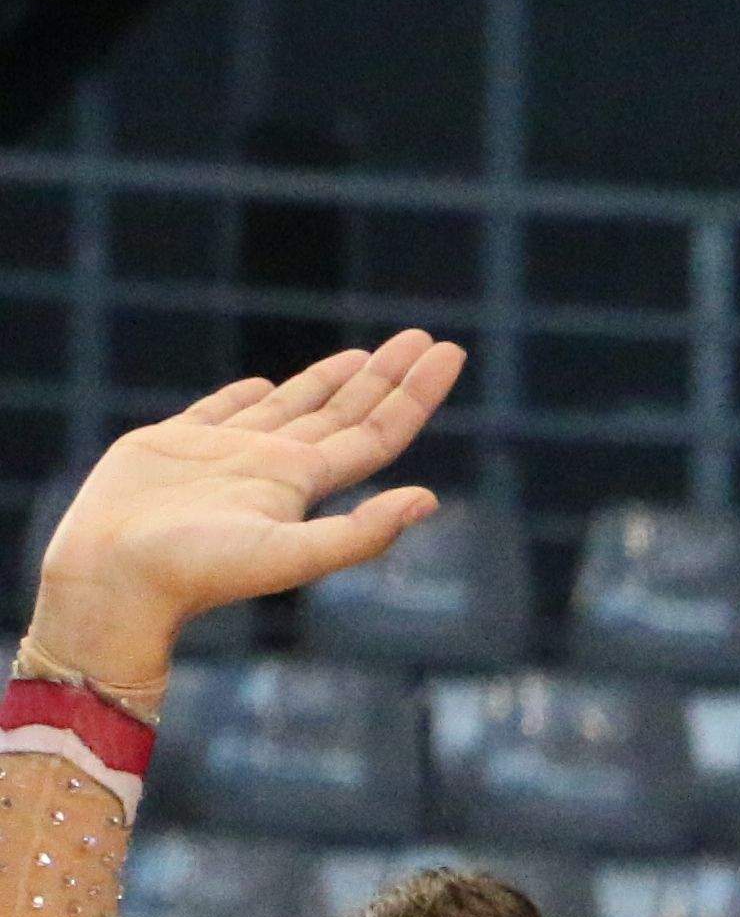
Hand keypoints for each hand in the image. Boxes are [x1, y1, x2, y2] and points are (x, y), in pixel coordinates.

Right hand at [29, 333, 469, 690]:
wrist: (113, 579)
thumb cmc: (197, 571)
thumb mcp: (289, 555)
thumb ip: (360, 534)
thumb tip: (430, 500)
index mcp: (303, 483)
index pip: (377, 432)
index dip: (415, 394)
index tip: (449, 352)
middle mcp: (273, 466)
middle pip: (346, 412)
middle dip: (386, 375)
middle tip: (424, 337)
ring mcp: (225, 456)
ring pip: (291, 406)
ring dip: (330, 380)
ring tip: (365, 355)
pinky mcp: (172, 446)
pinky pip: (220, 412)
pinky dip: (248, 396)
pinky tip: (267, 386)